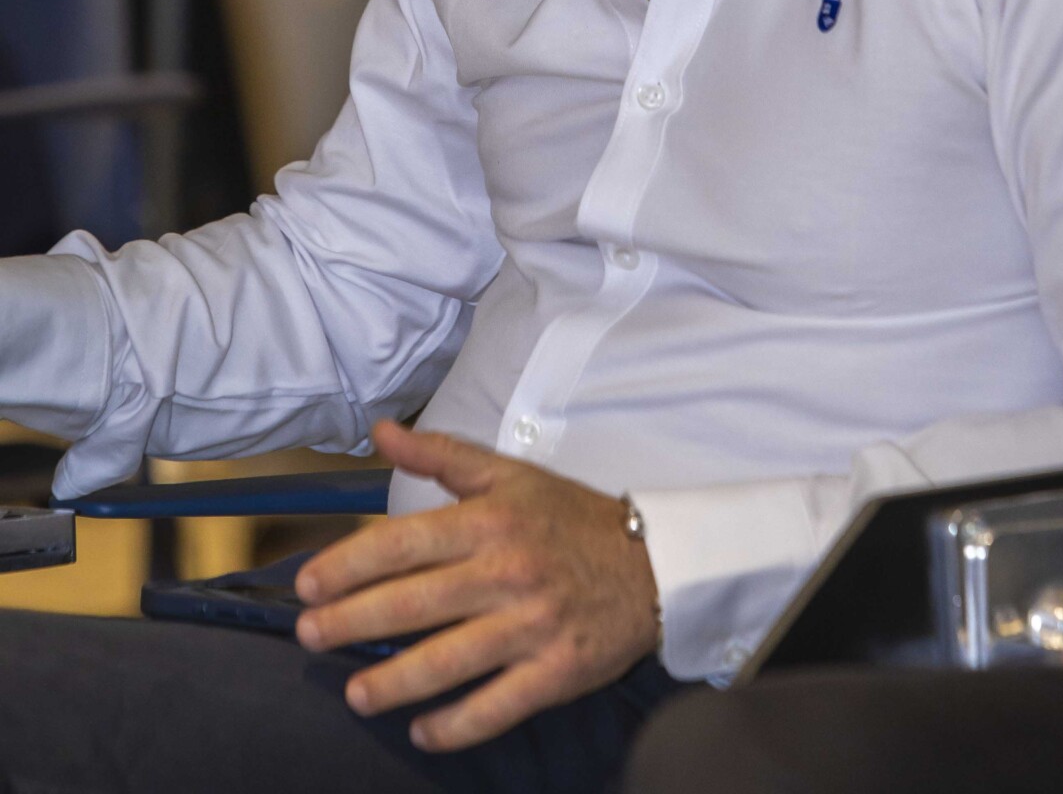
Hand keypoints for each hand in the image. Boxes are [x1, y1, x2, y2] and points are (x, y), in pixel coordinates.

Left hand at [292, 420, 660, 752]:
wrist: (653, 563)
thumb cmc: (570, 518)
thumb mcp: (509, 474)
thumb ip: (440, 455)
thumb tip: (382, 431)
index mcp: (491, 521)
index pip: (403, 543)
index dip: (348, 564)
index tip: (308, 584)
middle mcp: (507, 572)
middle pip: (414, 603)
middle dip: (351, 622)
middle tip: (309, 636)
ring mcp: (532, 627)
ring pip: (447, 662)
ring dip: (392, 682)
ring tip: (355, 693)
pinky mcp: (556, 672)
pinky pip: (496, 707)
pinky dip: (455, 725)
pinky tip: (422, 730)